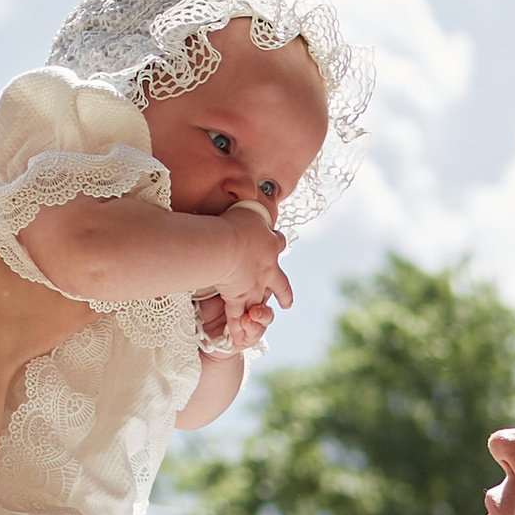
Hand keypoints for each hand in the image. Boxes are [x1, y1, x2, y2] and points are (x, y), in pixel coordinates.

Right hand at [195, 201, 289, 345]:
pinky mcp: (240, 298)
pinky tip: (238, 339)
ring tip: (263, 323)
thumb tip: (236, 175)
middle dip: (283, 291)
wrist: (226, 245)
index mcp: (269, 245)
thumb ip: (239, 190)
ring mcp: (254, 286)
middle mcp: (267, 268)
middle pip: (280, 281)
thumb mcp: (241, 205)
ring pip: (260, 304)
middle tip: (288, 302)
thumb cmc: (232, 222)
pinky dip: (238, 328)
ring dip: (264, 314)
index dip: (276, 243)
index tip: (277, 242)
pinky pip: (238, 317)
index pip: (276, 242)